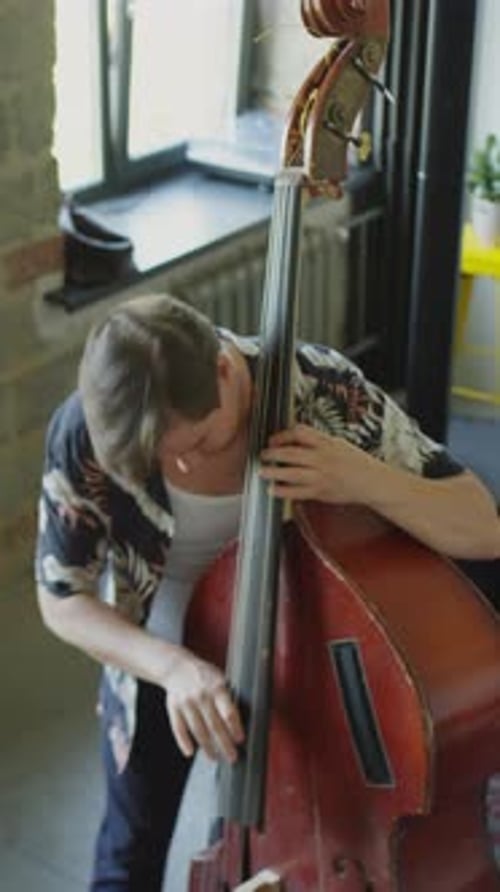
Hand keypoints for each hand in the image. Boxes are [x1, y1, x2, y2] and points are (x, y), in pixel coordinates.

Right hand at [163, 648, 243, 762]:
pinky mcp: (174, 708)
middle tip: (232, 757)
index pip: (228, 712)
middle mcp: (201, 696)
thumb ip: (227, 698)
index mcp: (217, 687)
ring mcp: (186, 702)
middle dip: (224, 744)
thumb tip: (238, 721)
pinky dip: (184, 741)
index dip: (235, 728)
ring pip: (198, 730)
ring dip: (207, 747)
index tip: (240, 740)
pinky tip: (190, 752)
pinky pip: (179, 728)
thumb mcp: (220, 679)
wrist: (177, 666)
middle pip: (215, 725)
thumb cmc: (203, 675)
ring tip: (214, 758)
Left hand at [259, 423, 378, 503]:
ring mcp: (321, 476)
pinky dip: (283, 491)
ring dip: (273, 472)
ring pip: (291, 473)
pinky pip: (297, 492)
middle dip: (272, 453)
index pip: (299, 432)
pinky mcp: (321, 492)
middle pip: (291, 453)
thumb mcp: (338, 443)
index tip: (273, 440)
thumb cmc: (356, 462)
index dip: (283, 435)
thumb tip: (296, 438)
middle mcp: (322, 458)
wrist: (372, 481)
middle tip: (263, 455)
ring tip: (262, 471)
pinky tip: (274, 489)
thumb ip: (318, 441)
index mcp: (326, 443)